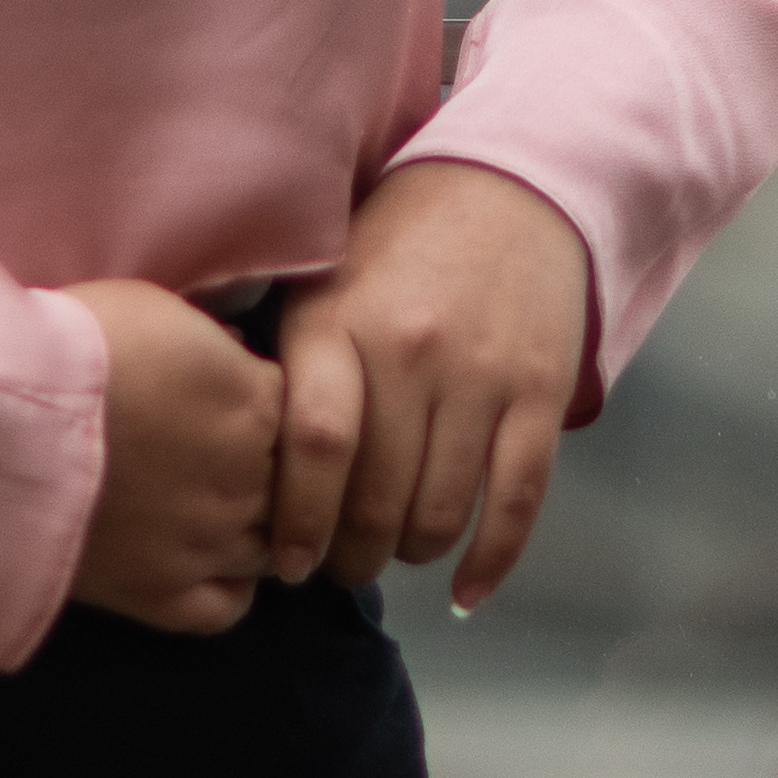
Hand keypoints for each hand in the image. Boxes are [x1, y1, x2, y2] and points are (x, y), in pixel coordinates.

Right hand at [70, 280, 279, 635]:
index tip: (226, 396)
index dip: (262, 402)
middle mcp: (246, 481)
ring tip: (208, 507)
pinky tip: (207, 564)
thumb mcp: (161, 310)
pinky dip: (229, 588)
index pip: (299, 409)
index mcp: (255, 404)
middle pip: (289, 482)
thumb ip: (216, 346)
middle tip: (208, 451)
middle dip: (260, 466)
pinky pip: (228, 609)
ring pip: (270, 546)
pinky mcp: (162, 596)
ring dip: (253, 527)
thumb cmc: (72, 349)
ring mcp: (207, 545)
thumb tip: (234, 361)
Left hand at [266, 160, 591, 604]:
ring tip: (392, 552)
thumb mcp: (322, 280)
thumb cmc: (396, 246)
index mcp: (340, 321)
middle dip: (350, 556)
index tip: (285, 561)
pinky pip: (518, 501)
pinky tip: (466, 592)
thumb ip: (289, 365)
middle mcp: (411, 350)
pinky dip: (492, 560)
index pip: (315, 445)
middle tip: (336, 566)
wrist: (511, 185)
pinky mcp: (541, 392)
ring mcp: (482, 374)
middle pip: (376, 498)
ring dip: (411, 555)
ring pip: (441, 512)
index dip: (298, 522)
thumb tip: (236, 471)